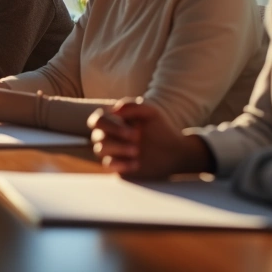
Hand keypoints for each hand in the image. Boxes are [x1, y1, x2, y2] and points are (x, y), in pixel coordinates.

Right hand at [88, 99, 211, 178]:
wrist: (174, 151)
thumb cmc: (160, 128)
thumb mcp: (151, 112)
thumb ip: (133, 106)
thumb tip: (113, 109)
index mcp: (112, 120)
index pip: (97, 120)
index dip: (112, 125)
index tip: (136, 129)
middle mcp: (107, 135)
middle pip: (97, 136)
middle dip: (117, 137)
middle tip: (138, 138)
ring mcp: (111, 152)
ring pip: (100, 150)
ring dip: (120, 149)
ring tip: (137, 151)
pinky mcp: (117, 166)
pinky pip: (109, 165)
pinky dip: (121, 164)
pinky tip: (137, 163)